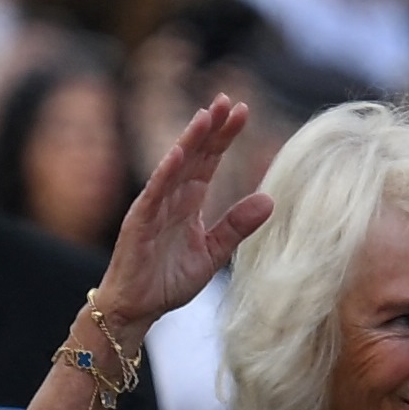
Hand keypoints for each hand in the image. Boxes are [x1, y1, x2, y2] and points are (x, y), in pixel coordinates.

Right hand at [96, 90, 269, 330]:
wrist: (137, 308)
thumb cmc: (168, 280)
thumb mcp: (212, 252)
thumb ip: (237, 225)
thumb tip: (270, 199)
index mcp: (189, 202)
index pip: (210, 161)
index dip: (225, 137)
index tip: (243, 112)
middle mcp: (171, 198)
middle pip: (194, 155)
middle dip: (210, 128)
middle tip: (228, 101)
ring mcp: (153, 207)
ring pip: (174, 167)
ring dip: (190, 141)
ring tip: (206, 117)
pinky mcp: (140, 223)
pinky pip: (154, 193)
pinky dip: (166, 173)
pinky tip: (178, 154)